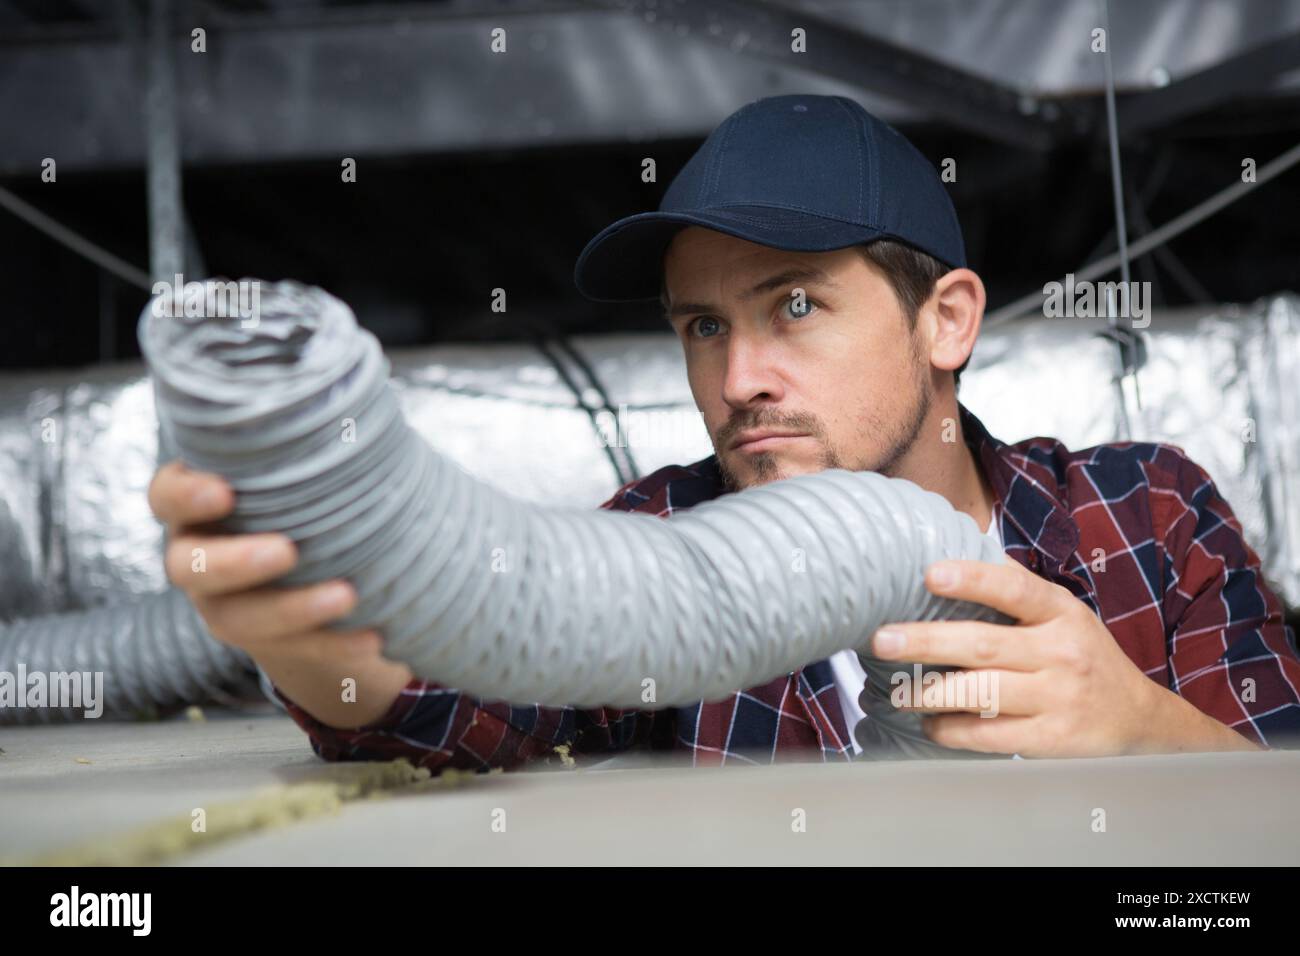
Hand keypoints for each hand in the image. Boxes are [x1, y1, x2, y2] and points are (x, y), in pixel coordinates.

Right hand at [147, 460, 380, 666]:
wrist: (322, 578)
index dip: (186, 495)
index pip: (165, 495)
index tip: (225, 491)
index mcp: (199, 504)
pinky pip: (294, 650)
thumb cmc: (311, 501)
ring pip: (238, 617)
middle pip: (189, 566)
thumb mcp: (306, 469)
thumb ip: (313, 439)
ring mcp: (225, 605)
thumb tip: (355, 382)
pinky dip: (336, 643)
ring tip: (347, 595)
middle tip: (287, 551)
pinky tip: (374, 635)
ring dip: (293, 609)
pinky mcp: (265, 644)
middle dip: (236, 562)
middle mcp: (198, 556)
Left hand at [868, 557, 1253, 756]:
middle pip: (983, 645)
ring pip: (981, 693)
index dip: (972, 580)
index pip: (1015, 590)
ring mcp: (1057, 698)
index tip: (930, 574)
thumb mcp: (1065, 617)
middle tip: (882, 640)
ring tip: (896, 690)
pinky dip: (953, 729)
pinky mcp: (1051, 739)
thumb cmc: (1084, 658)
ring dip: (929, 692)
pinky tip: (931, 724)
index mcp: (1061, 613)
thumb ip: (1019, 594)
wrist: (1140, 720)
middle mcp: (1061, 653)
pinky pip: (990, 734)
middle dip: (925, 642)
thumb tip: (955, 558)